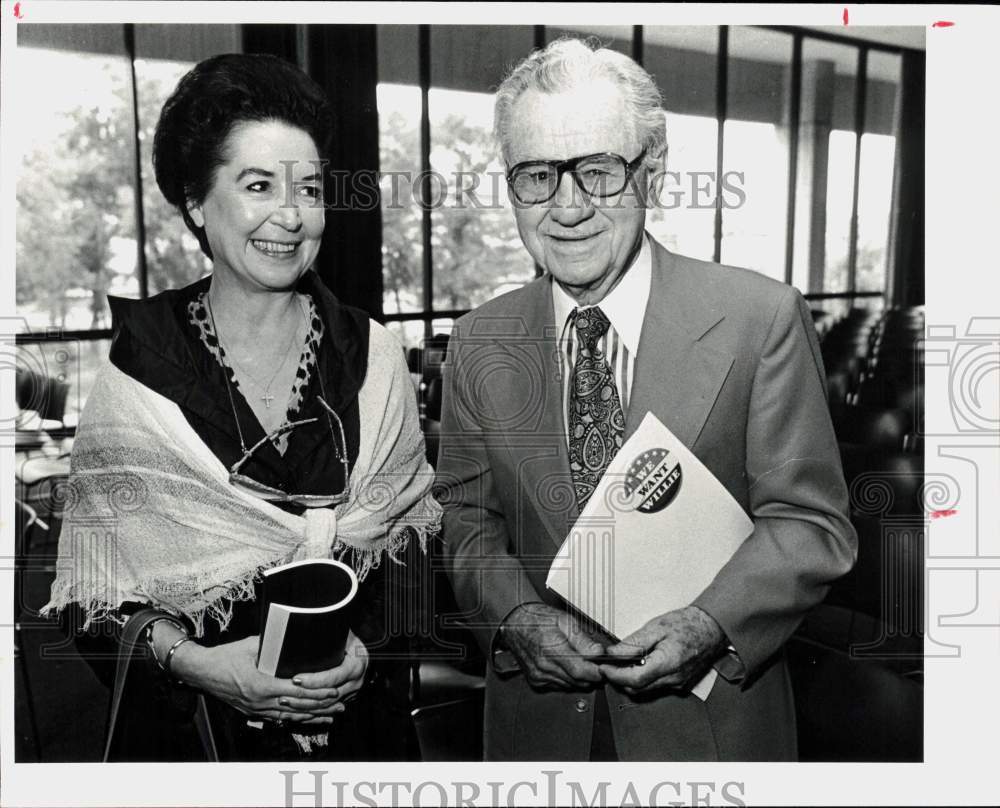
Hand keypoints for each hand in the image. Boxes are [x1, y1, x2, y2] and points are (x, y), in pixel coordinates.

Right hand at [168, 631, 364, 726]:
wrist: (202, 672)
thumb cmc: (225, 657)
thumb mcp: (251, 645)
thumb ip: (273, 643)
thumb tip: (291, 633)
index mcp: (262, 685)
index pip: (297, 691)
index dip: (317, 692)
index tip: (334, 690)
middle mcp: (261, 702)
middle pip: (298, 707)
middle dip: (321, 705)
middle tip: (340, 703)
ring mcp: (257, 709)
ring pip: (290, 716)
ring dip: (313, 716)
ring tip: (332, 714)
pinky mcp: (254, 712)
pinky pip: (279, 719)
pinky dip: (296, 719)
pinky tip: (308, 719)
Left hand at [288, 630, 368, 713]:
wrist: (365, 655)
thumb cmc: (353, 642)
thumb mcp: (345, 635)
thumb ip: (331, 634)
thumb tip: (309, 624)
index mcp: (356, 666)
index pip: (332, 677)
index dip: (313, 680)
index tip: (295, 679)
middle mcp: (356, 682)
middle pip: (327, 696)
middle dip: (303, 697)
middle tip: (283, 695)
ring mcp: (351, 693)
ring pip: (325, 706)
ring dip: (303, 707)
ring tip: (285, 702)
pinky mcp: (345, 699)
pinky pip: (326, 709)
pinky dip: (309, 712)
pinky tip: (294, 712)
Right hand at [500, 603, 606, 690]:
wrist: (514, 624)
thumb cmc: (538, 619)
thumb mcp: (564, 620)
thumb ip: (582, 638)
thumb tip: (598, 652)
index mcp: (551, 648)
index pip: (581, 671)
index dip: (597, 671)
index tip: (604, 665)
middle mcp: (544, 665)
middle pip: (578, 681)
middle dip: (591, 674)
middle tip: (594, 662)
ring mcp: (539, 676)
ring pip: (571, 686)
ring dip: (579, 677)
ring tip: (578, 660)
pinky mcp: (537, 682)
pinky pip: (561, 686)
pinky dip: (568, 679)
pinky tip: (565, 665)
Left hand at [599, 606, 726, 695]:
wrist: (711, 628)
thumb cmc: (687, 624)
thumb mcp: (656, 627)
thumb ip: (633, 642)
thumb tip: (614, 652)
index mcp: (667, 663)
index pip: (634, 679)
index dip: (615, 675)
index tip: (604, 667)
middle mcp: (673, 679)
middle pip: (637, 688)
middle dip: (619, 679)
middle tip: (609, 664)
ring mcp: (678, 684)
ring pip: (646, 690)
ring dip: (631, 680)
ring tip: (622, 662)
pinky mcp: (680, 684)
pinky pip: (656, 686)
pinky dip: (644, 679)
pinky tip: (640, 664)